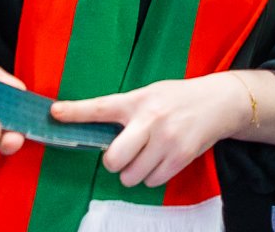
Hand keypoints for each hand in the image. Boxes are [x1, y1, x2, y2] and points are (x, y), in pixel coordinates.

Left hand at [53, 75, 240, 187]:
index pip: (101, 107)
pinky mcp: (180, 156)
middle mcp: (150, 119)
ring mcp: (166, 139)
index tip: (55, 113)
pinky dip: (152, 176)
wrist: (218, 102)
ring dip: (133, 172)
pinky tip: (160, 161)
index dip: (76, 111)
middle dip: (113, 163)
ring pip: (132, 175)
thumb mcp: (150, 94)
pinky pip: (152, 181)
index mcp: (138, 100)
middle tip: (121, 156)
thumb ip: (127, 110)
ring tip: (146, 157)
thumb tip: (98, 133)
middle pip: (114, 157)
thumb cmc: (177, 99)